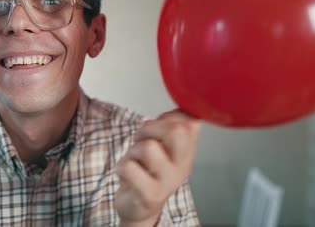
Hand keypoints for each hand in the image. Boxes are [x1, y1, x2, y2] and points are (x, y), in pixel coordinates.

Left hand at [115, 110, 200, 225]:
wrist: (140, 208)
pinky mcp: (150, 194)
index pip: (191, 122)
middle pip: (177, 130)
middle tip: (142, 138)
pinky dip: (122, 165)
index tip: (158, 126)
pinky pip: (129, 167)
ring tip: (134, 158)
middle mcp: (182, 166)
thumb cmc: (148, 173)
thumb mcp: (165, 148)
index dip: (168, 116)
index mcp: (187, 151)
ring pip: (148, 147)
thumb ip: (173, 126)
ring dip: (133, 148)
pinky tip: (127, 173)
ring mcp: (167, 181)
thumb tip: (182, 107)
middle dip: (151, 127)